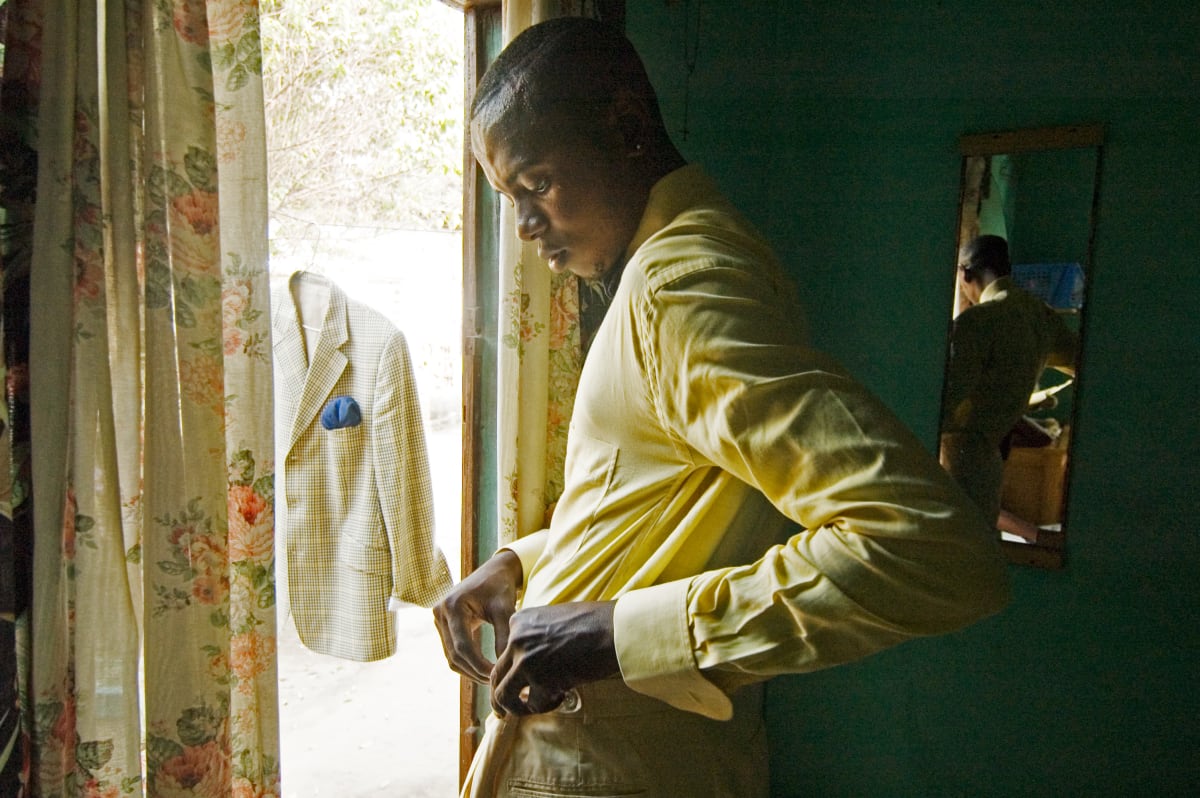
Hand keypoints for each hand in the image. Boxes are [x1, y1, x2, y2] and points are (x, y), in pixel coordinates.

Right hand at [432, 549, 522, 683]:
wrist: (494, 571)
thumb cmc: (500, 587)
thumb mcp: (505, 610)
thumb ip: (504, 637)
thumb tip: (503, 668)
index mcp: (452, 606)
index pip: (463, 647)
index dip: (479, 666)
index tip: (496, 676)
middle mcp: (440, 612)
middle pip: (454, 654)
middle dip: (475, 671)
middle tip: (495, 682)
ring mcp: (439, 619)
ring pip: (451, 656)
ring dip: (469, 670)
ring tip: (491, 678)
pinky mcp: (443, 624)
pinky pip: (452, 650)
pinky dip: (466, 662)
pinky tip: (483, 670)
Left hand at [490, 601, 618, 716]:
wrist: (613, 630)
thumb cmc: (593, 623)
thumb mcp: (554, 619)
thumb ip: (535, 637)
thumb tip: (529, 664)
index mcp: (518, 621)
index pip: (503, 653)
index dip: (509, 673)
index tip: (516, 684)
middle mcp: (516, 640)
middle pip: (497, 675)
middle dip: (499, 697)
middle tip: (503, 711)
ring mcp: (526, 660)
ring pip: (503, 695)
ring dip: (515, 708)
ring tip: (531, 709)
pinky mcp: (541, 680)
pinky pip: (534, 704)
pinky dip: (546, 706)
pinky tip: (562, 696)